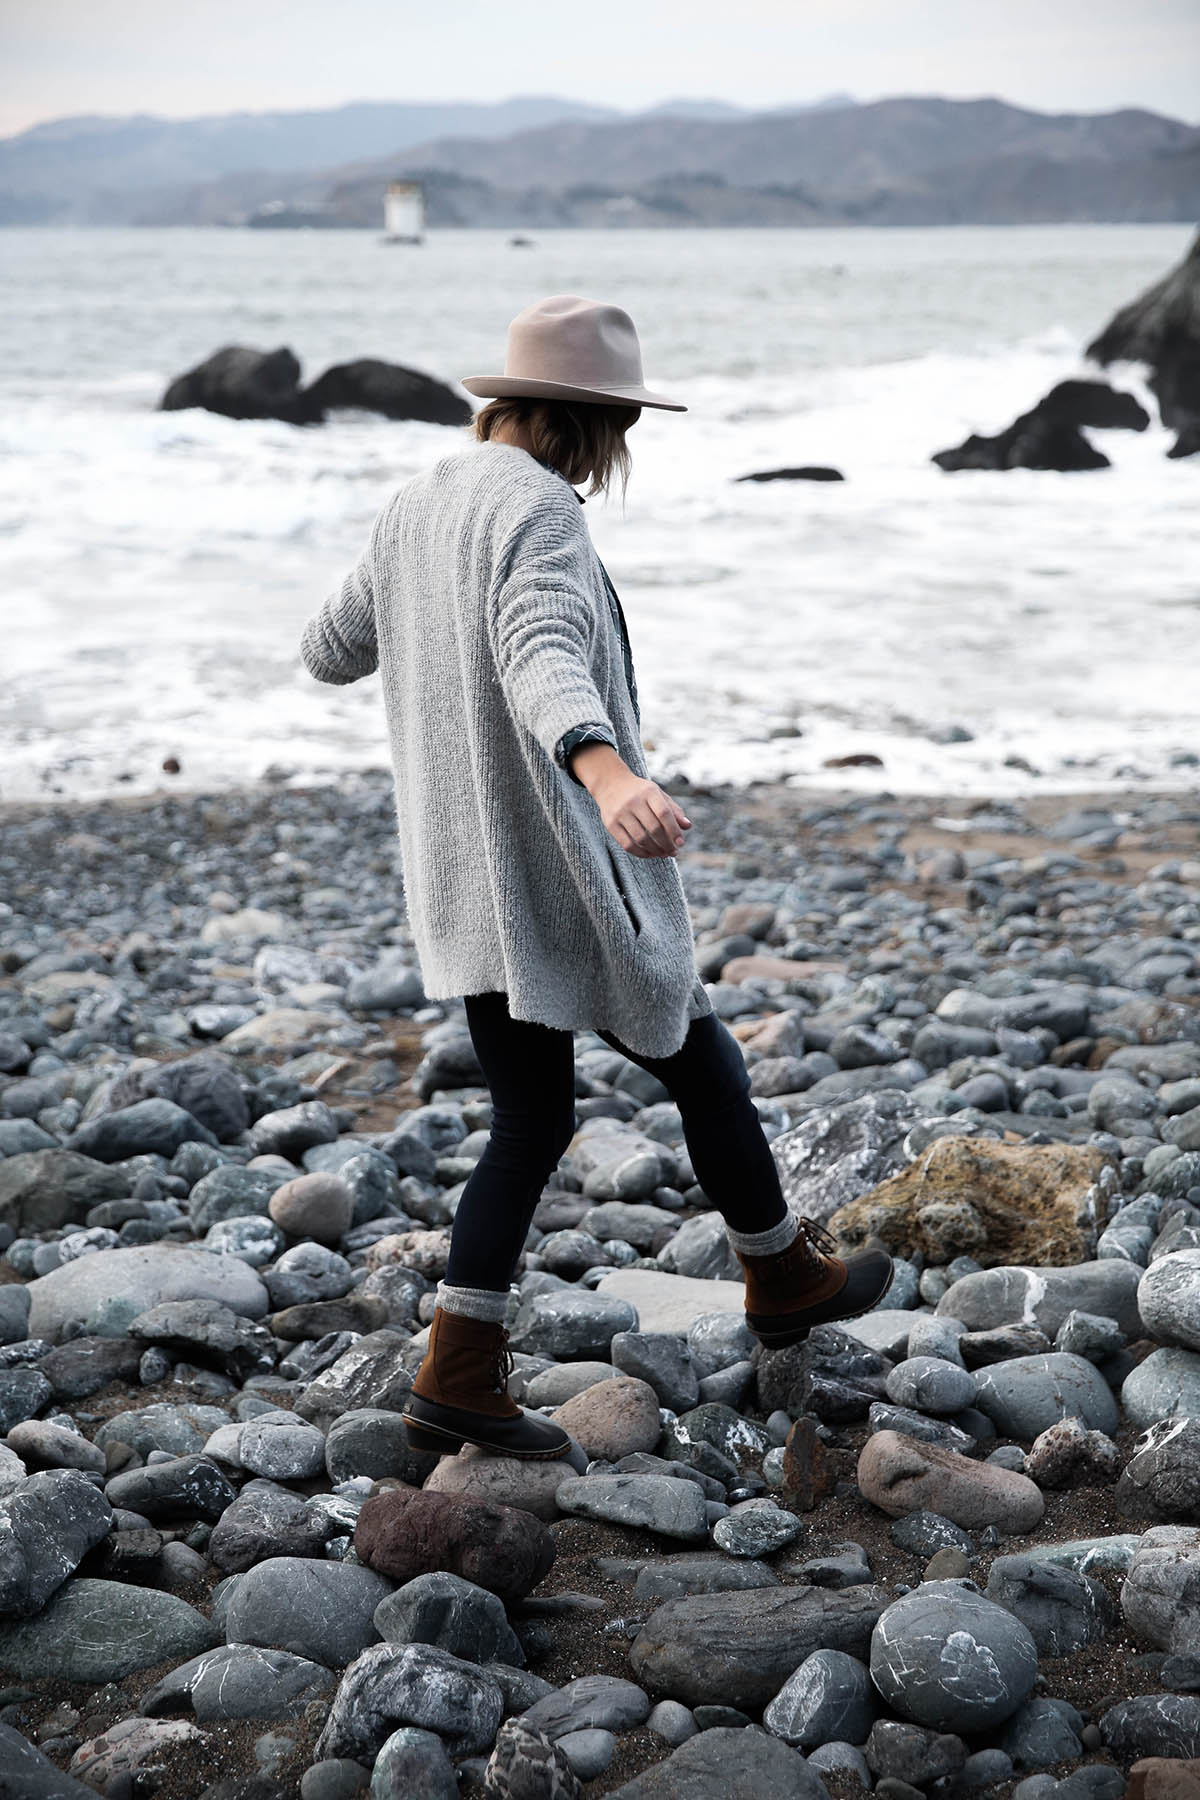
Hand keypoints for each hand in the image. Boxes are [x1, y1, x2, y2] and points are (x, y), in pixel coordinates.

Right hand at [570, 744, 690, 856]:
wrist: (610, 784)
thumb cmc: (640, 792)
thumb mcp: (658, 794)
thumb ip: (673, 809)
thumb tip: (687, 826)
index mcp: (648, 792)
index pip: (664, 813)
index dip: (674, 830)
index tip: (681, 843)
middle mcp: (633, 801)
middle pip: (654, 828)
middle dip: (666, 844)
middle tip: (673, 852)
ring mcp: (620, 813)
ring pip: (641, 839)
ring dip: (655, 850)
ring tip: (663, 854)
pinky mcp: (610, 823)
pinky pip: (627, 844)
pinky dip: (641, 853)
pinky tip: (650, 854)